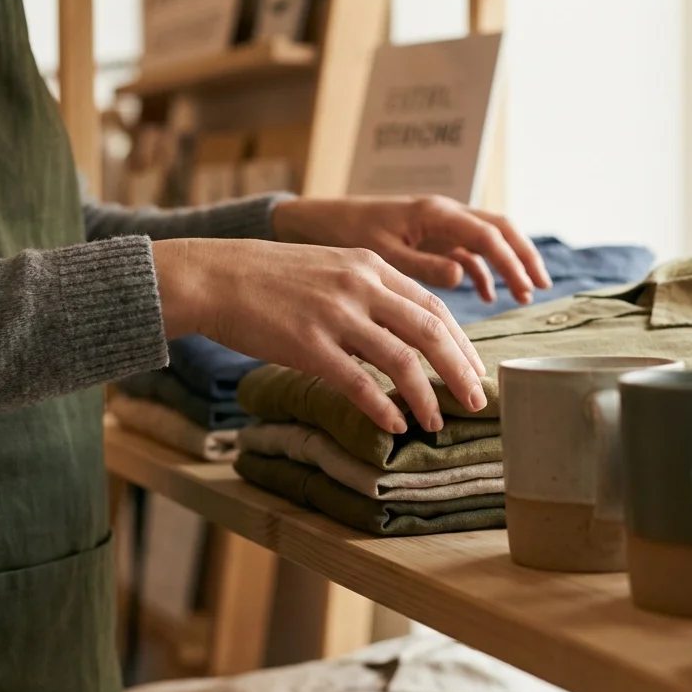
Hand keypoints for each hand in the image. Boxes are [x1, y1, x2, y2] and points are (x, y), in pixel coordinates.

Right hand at [153, 238, 486, 433]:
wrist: (215, 275)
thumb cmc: (270, 278)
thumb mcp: (330, 269)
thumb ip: (368, 295)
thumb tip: (400, 335)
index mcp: (371, 267)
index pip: (434, 307)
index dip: (462, 343)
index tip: (474, 369)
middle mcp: (361, 286)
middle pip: (432, 332)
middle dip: (460, 371)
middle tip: (476, 402)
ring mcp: (336, 315)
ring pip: (402, 359)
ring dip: (427, 396)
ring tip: (436, 422)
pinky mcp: (308, 343)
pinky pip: (358, 381)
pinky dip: (383, 407)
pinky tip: (395, 425)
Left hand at [271, 196, 552, 304]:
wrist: (311, 222)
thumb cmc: (342, 233)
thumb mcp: (380, 253)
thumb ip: (420, 264)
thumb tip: (462, 275)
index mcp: (433, 213)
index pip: (488, 234)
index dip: (512, 261)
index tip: (528, 288)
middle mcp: (441, 213)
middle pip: (498, 230)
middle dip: (522, 257)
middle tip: (540, 288)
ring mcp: (436, 223)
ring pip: (486, 239)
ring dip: (506, 264)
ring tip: (523, 296)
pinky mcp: (427, 236)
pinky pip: (465, 249)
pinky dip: (480, 270)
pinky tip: (486, 295)